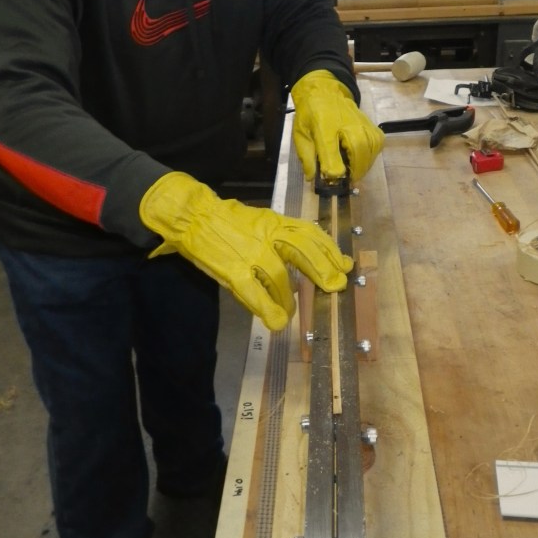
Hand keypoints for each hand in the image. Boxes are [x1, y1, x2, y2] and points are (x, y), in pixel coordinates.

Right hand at [139, 172, 352, 330]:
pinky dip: (268, 308)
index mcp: (274, 221)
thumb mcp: (259, 220)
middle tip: (336, 287)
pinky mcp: (232, 270)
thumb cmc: (227, 221)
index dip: (330, 250)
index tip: (345, 265)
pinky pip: (254, 292)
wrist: (192, 215)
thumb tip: (309, 253)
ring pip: (280, 277)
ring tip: (290, 312)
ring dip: (289, 298)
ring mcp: (249, 253)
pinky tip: (276, 321)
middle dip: (322, 270)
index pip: (309, 233)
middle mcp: (266, 235)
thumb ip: (281, 235)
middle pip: (302, 250)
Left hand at [291, 70, 384, 181]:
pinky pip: (377, 144)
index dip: (333, 169)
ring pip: (370, 148)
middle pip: (357, 150)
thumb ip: (306, 156)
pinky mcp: (372, 126)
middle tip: (347, 181)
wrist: (325, 92)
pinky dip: (371, 156)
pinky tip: (362, 161)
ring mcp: (362, 123)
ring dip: (364, 166)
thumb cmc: (311, 115)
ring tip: (354, 174)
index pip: (331, 150)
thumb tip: (312, 178)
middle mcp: (346, 123)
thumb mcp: (300, 134)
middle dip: (354, 170)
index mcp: (323, 125)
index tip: (334, 179)